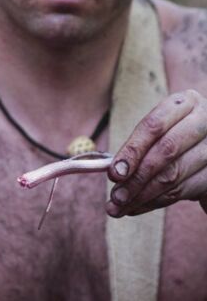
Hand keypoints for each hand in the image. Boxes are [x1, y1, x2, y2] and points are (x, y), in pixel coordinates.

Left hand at [106, 89, 206, 216]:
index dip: (132, 150)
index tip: (114, 173)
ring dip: (143, 195)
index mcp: (184, 103)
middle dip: (136, 177)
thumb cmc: (177, 140)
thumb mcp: (160, 133)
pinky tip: (139, 207)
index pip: (154, 125)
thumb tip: (113, 171)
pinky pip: (183, 191)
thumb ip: (138, 147)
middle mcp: (204, 119)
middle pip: (165, 150)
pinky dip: (156, 202)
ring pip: (174, 174)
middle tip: (116, 197)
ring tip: (121, 206)